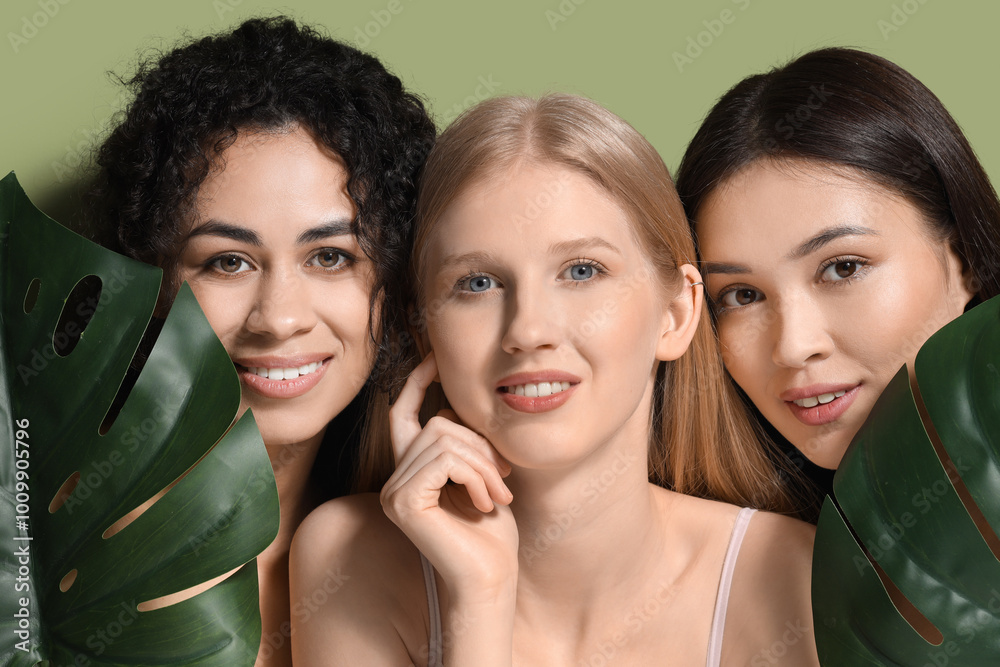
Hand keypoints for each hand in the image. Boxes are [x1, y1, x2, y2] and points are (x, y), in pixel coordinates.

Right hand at [381, 352, 518, 595]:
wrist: (491, 578)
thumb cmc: (492, 533)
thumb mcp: (482, 474)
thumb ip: (466, 443)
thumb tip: (462, 400)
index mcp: (411, 471)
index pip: (403, 413)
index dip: (417, 381)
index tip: (435, 357)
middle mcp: (394, 480)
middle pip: (437, 424)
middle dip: (480, 445)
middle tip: (504, 479)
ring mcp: (394, 492)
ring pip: (443, 440)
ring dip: (483, 464)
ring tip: (498, 495)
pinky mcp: (403, 502)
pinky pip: (444, 461)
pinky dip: (474, 476)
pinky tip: (484, 503)